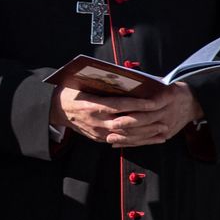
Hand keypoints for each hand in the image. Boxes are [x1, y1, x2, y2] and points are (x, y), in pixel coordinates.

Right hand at [50, 83, 204, 147]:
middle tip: (164, 116)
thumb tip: (123, 77)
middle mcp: (97, 121)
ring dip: (147, 133)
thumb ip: (100, 82)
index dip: (137, 104)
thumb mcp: (80, 82)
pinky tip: (153, 138)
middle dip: (147, 121)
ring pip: (127, 136)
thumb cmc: (69, 92)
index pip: (119, 105)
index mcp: (92, 106)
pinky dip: (140, 141)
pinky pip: (123, 142)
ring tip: (163, 128)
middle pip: (127, 123)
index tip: (153, 102)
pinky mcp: (101, 139)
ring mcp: (99, 132)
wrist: (55, 110)